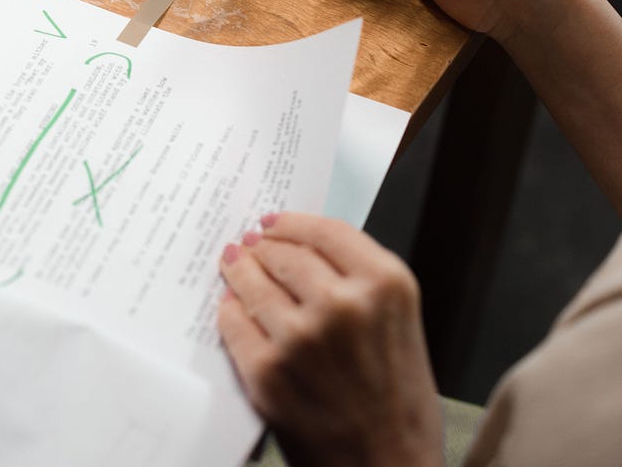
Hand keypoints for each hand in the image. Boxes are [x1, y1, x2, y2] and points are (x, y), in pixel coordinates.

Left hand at [218, 212, 441, 466]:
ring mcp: (301, 337)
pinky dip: (229, 312)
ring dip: (238, 271)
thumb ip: (360, 284)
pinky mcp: (267, 370)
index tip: (274, 222)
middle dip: (262, 247)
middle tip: (250, 246)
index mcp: (386, 285)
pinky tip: (231, 308)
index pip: (326, 231)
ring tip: (232, 265)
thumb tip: (302, 249)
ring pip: (252, 281)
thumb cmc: (399, 406)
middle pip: (284, 252)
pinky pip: (233, 322)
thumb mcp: (400, 325)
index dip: (292, 223)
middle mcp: (344, 304)